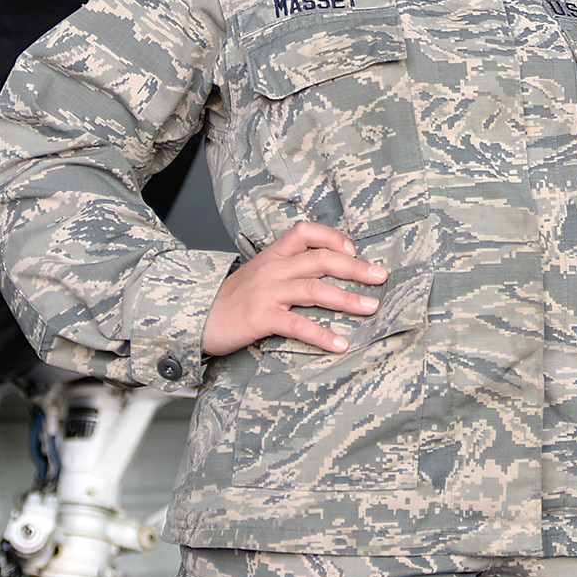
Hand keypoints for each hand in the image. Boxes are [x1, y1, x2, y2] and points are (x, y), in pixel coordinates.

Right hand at [201, 222, 387, 356]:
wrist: (195, 317)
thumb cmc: (231, 300)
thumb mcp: (258, 275)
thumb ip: (286, 270)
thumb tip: (322, 275)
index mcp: (272, 256)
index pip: (306, 232)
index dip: (333, 237)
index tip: (354, 249)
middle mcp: (273, 269)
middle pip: (320, 259)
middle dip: (355, 267)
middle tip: (382, 276)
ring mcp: (267, 292)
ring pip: (315, 289)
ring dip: (347, 299)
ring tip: (372, 307)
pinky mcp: (261, 318)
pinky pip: (298, 325)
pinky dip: (322, 335)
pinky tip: (341, 344)